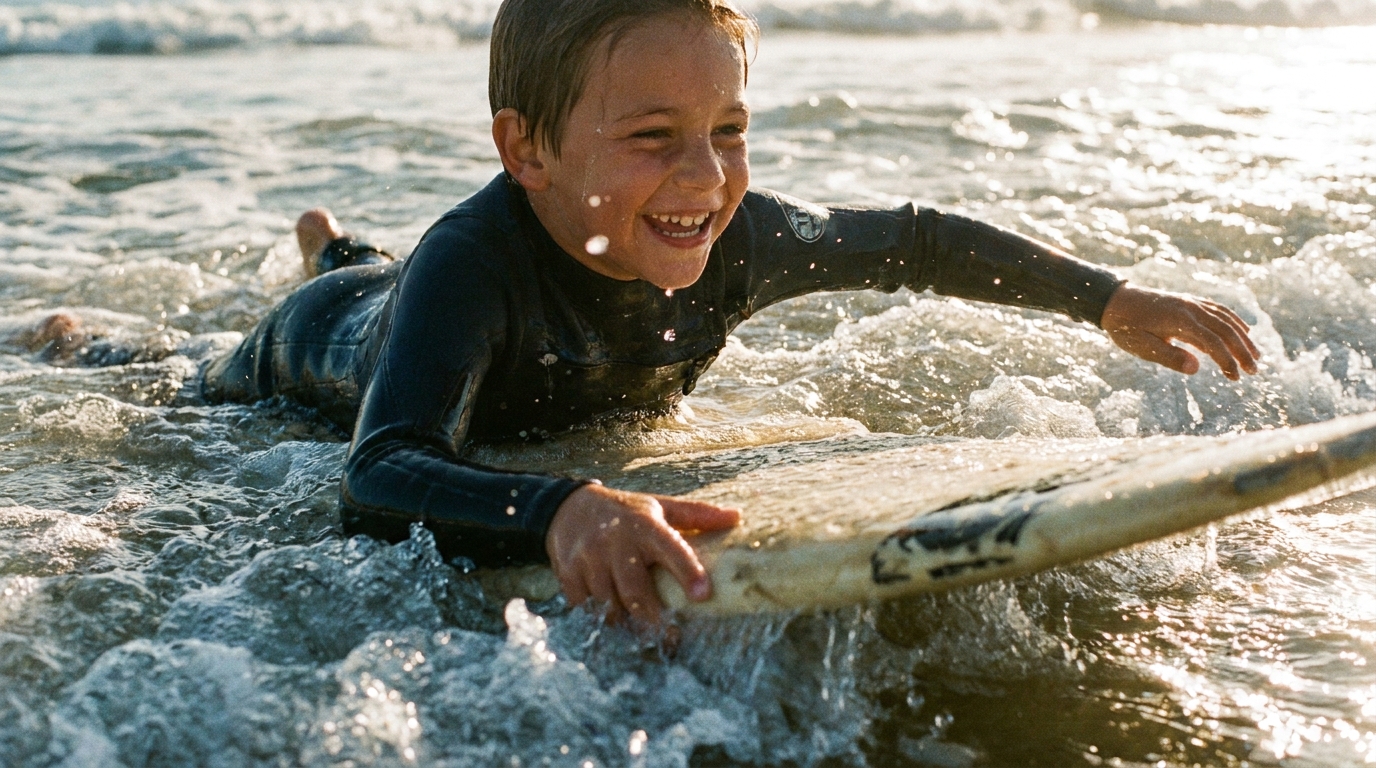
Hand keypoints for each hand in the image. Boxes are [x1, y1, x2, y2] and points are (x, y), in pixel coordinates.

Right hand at [546, 483, 740, 625]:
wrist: (568, 507)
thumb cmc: (625, 512)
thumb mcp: (658, 506)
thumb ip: (696, 514)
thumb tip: (738, 517)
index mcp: (644, 525)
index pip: (670, 548)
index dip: (687, 571)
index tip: (703, 595)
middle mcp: (615, 541)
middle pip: (634, 591)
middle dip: (652, 619)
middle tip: (671, 637)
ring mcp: (588, 558)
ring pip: (609, 606)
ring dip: (625, 623)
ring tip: (640, 633)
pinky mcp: (567, 572)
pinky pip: (585, 607)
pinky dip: (598, 618)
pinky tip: (610, 619)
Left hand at [1100, 284, 1259, 380]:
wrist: (1114, 301)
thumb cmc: (1126, 327)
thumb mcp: (1142, 346)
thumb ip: (1169, 357)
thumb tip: (1197, 368)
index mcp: (1181, 320)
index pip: (1213, 342)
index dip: (1227, 360)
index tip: (1236, 377)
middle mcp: (1191, 308)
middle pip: (1226, 330)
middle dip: (1243, 351)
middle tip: (1255, 371)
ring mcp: (1192, 302)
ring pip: (1226, 319)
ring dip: (1243, 337)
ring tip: (1256, 355)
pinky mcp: (1190, 301)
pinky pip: (1219, 309)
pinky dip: (1234, 320)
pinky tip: (1243, 330)